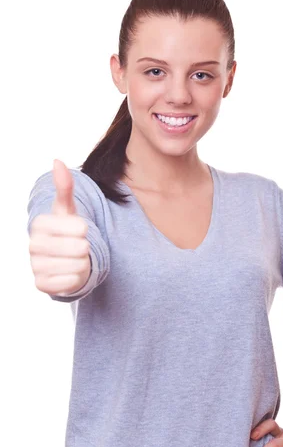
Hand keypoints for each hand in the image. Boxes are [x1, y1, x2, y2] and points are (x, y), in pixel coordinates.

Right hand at [29, 159, 90, 294]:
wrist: (63, 260)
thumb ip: (65, 187)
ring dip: (82, 264)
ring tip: (73, 259)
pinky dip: (76, 279)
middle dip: (85, 248)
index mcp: (40, 224)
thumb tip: (58, 161)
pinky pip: (71, 282)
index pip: (81, 228)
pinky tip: (68, 273)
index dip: (86, 230)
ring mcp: (35, 266)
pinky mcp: (41, 285)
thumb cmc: (67, 232)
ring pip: (78, 265)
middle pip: (80, 248)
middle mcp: (33, 244)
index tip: (77, 231)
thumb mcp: (68, 210)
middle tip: (76, 247)